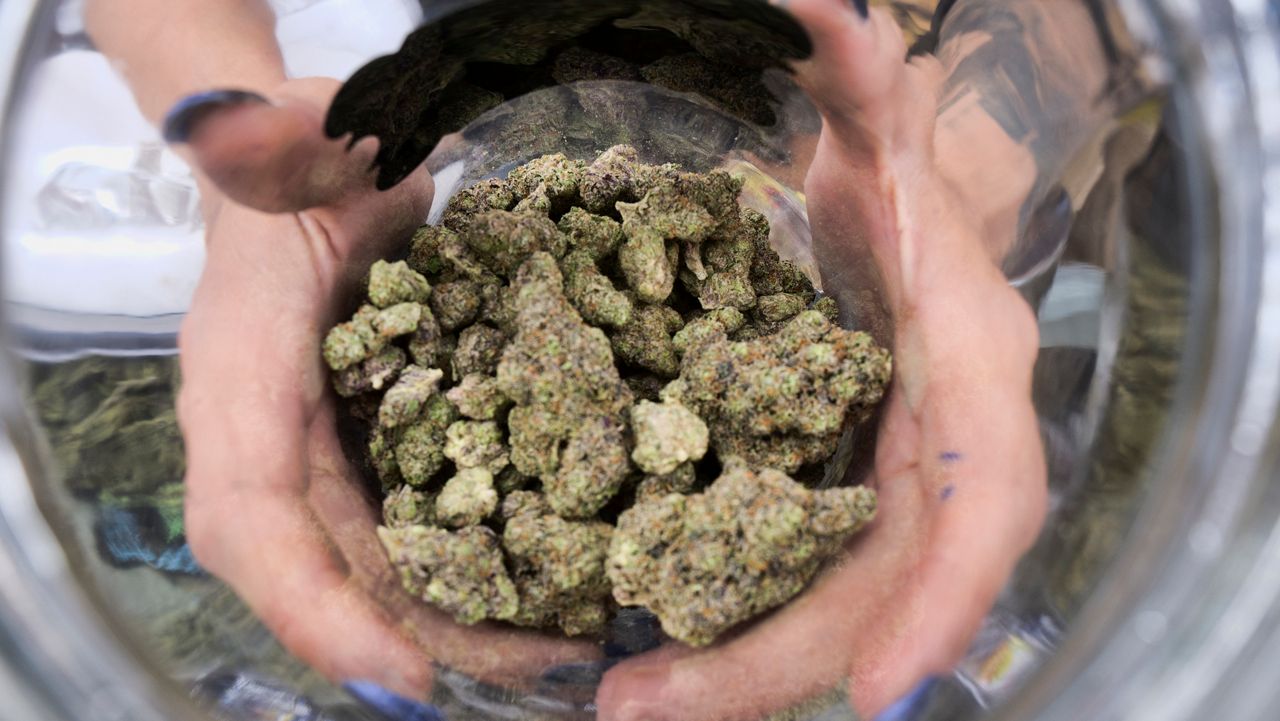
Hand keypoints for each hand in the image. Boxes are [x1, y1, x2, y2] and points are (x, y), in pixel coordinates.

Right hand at [172, 78, 597, 696]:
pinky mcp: (371, 445)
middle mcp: (271, 434)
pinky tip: (540, 594)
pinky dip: (468, 571)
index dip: (318, 603)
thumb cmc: (296, 155)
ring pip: (373, 563)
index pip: (254, 514)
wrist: (313, 167)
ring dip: (456, 620)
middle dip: (422, 635)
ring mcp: (321, 447)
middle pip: (328, 569)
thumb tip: (257, 135)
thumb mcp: (290, 142)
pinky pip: (412, 527)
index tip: (404, 675)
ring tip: (552, 654)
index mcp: (240, 374)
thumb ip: (275, 149)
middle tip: (530, 675)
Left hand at [596, 3, 1047, 719]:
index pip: (980, 498)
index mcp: (958, 361)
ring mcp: (872, 478)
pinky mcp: (818, 491)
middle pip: (879, 591)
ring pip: (825, 606)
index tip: (882, 685)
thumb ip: (853, 72)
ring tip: (623, 705)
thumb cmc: (881, 160)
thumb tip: (820, 7)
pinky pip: (783, 578)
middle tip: (643, 711)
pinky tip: (644, 658)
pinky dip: (727, 628)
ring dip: (734, 671)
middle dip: (775, 664)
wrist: (873, 196)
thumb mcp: (867, 110)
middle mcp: (926, 442)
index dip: (943, 595)